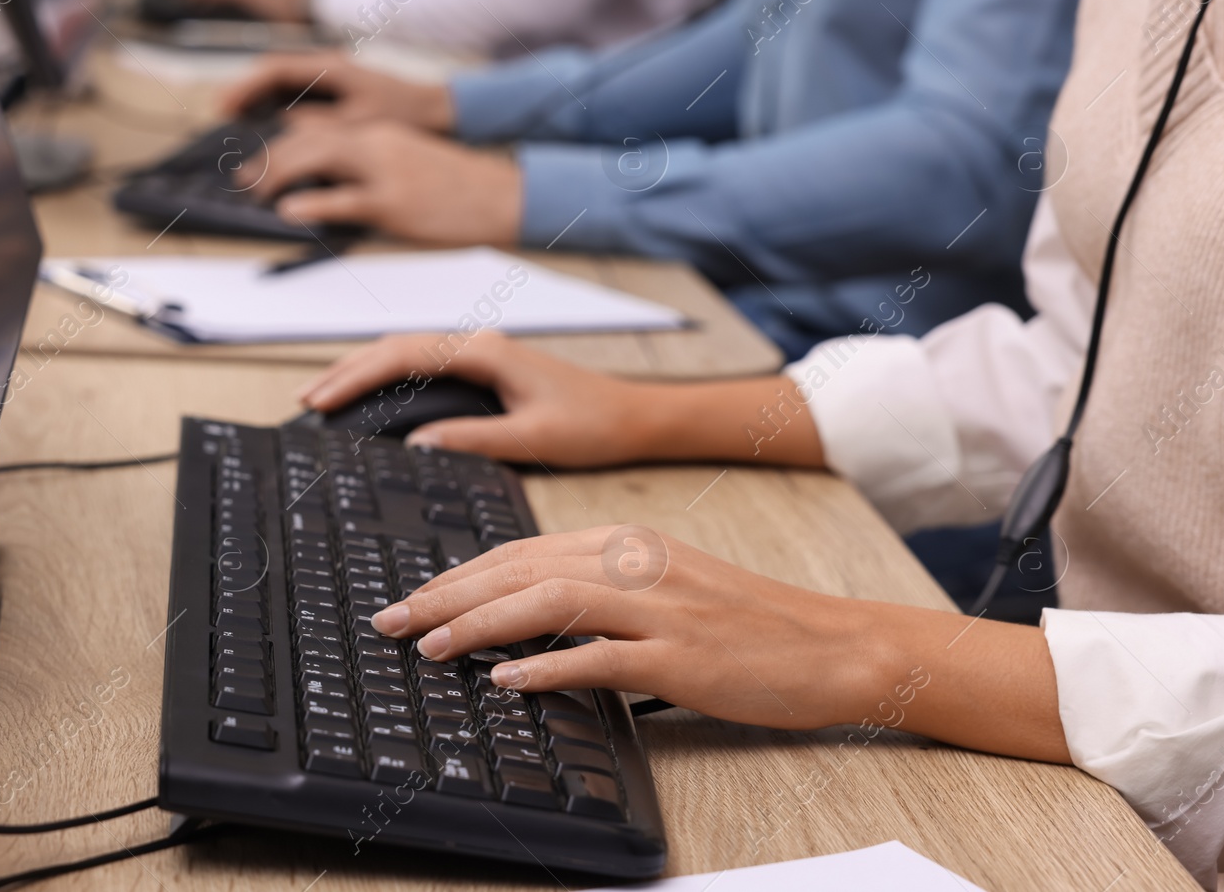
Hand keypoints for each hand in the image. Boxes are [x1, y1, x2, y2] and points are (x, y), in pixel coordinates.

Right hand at [220, 53, 453, 129]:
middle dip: (246, 92)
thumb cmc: (401, 114)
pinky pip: (297, 94)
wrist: (435, 109)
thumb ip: (319, 124)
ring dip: (259, 100)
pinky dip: (278, 107)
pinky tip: (267, 126)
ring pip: (283, 83)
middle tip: (221, 114)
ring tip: (235, 122)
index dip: (245, 87)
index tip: (225, 106)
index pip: (274, 69)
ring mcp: (329, 76)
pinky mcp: (334, 89)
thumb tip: (282, 128)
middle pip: (272, 73)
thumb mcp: (357, 124)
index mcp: (328, 66)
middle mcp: (325, 65)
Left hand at [255, 117, 520, 245]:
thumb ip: (368, 167)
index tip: (259, 160)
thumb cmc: (456, 188)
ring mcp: (384, 171)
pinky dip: (310, 205)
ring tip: (256, 193)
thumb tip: (325, 188)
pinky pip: (342, 200)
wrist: (501, 195)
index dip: (281, 143)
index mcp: (379, 132)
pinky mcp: (393, 202)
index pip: (317, 128)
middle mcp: (376, 143)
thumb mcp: (408, 163)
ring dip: (278, 175)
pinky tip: (288, 211)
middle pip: (307, 140)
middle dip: (269, 159)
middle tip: (245, 180)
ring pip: (316, 161)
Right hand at [299, 332, 665, 466]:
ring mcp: (482, 353)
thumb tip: (419, 444)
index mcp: (488, 353)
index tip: (323, 400)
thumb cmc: (595, 425)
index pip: (405, 354)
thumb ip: (474, 440)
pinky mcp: (486, 368)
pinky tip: (371, 395)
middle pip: (396, 345)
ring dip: (364, 370)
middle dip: (347, 370)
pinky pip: (424, 363)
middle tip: (307, 400)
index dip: (357, 376)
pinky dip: (388, 376)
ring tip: (325, 396)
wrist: (636, 417)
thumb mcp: (533, 440)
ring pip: (407, 351)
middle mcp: (481, 344)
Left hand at [370, 526, 894, 729]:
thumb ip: (598, 590)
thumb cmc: (745, 622)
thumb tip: (523, 617)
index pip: (522, 551)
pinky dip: (548, 666)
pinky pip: (602, 657)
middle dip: (447, 595)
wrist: (830, 645)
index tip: (411, 599)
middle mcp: (637, 563)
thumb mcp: (664, 585)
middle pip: (521, 569)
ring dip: (480, 624)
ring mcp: (661, 607)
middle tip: (392, 620)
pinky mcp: (682, 655)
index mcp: (628, 543)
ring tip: (430, 647)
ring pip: (549, 601)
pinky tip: (507, 680)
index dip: (459, 575)